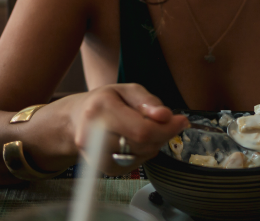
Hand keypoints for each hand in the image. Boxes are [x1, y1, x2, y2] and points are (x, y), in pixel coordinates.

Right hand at [31, 83, 189, 174]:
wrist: (76, 121)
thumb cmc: (105, 102)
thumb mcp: (127, 90)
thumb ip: (148, 101)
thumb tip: (165, 116)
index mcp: (100, 110)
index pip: (142, 130)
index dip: (167, 128)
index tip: (182, 121)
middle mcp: (93, 135)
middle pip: (143, 144)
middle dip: (162, 134)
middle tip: (168, 123)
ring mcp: (96, 156)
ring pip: (142, 155)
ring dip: (153, 143)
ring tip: (146, 128)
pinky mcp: (104, 168)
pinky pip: (136, 164)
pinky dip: (143, 152)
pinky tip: (136, 140)